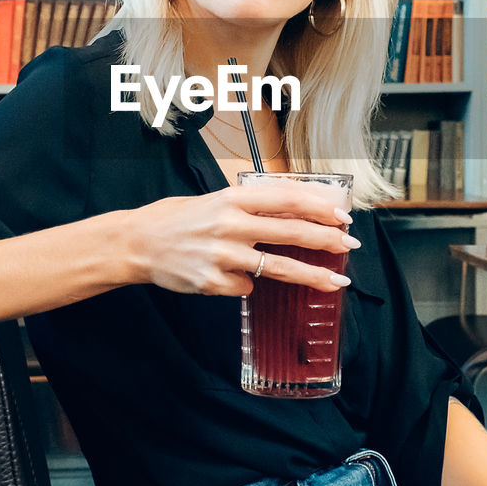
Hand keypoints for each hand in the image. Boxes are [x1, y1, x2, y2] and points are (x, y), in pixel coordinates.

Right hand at [123, 183, 356, 297]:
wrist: (137, 243)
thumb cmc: (177, 218)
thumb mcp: (214, 200)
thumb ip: (250, 206)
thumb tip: (296, 211)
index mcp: (232, 197)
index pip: (286, 198)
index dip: (319, 207)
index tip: (342, 216)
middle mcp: (230, 224)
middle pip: (291, 232)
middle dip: (327, 240)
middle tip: (349, 246)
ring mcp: (222, 255)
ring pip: (279, 267)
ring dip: (313, 276)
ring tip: (337, 283)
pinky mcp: (214, 282)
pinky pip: (246, 288)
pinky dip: (247, 285)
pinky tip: (231, 277)